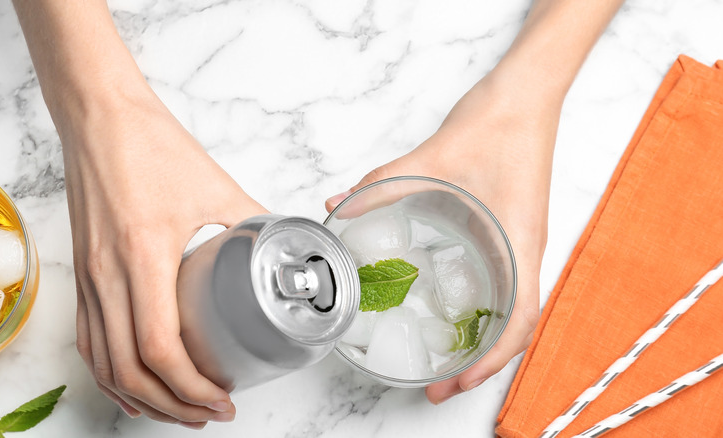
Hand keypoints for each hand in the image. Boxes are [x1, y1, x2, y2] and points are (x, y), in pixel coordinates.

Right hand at [60, 87, 266, 427]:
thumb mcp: (215, 185)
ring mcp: (88, 277)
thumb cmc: (151, 145)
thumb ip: (253, 222)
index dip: (191, 386)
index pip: (159, 347)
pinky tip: (132, 386)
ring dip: (140, 397)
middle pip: (130, 369)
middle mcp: (107, 275)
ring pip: (103, 363)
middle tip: (209, 415)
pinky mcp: (81, 273)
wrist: (99, 117)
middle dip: (173, 405)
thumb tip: (284, 249)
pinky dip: (109, 374)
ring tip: (178, 411)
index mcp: (143, 255)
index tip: (222, 399)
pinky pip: (86, 340)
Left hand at [326, 72, 558, 402]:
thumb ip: (382, 185)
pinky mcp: (512, 230)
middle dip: (482, 364)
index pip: (519, 319)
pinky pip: (506, 283)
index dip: (492, 360)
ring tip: (449, 362)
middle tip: (441, 387)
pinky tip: (454, 310)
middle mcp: (526, 250)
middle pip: (515, 325)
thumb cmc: (496, 124)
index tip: (458, 382)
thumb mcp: (432, 158)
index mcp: (519, 242)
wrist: (525, 95)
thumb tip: (339, 206)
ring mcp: (521, 242)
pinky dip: (485, 309)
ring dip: (484, 340)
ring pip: (513, 308)